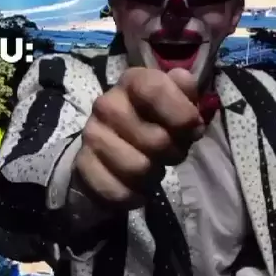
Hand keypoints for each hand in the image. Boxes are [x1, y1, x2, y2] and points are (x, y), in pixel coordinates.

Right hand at [75, 67, 204, 205]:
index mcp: (132, 82)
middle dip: (173, 153)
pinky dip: (134, 195)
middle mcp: (106, 104)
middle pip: (156, 140)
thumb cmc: (155, 123)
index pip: (155, 89)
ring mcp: (91, 135)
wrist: (115, 150)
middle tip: (170, 153)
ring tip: (151, 168)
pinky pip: (118, 190)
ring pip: (139, 168)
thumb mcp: (177, 103)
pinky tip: (135, 186)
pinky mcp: (83, 165)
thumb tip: (184, 81)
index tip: (192, 129)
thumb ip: (186, 92)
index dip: (181, 114)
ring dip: (153, 175)